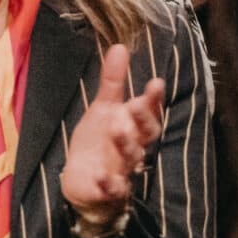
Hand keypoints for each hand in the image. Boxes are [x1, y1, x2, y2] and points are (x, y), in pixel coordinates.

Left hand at [59, 46, 166, 221]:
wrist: (82, 181)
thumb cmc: (100, 142)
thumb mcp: (104, 109)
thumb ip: (113, 82)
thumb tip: (120, 46)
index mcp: (134, 127)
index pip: (150, 112)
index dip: (154, 100)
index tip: (155, 83)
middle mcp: (133, 148)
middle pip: (146, 135)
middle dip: (143, 120)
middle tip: (135, 105)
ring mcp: (123, 170)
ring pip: (131, 158)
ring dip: (125, 144)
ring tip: (116, 129)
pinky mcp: (108, 191)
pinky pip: (113, 189)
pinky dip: (108, 183)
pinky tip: (101, 175)